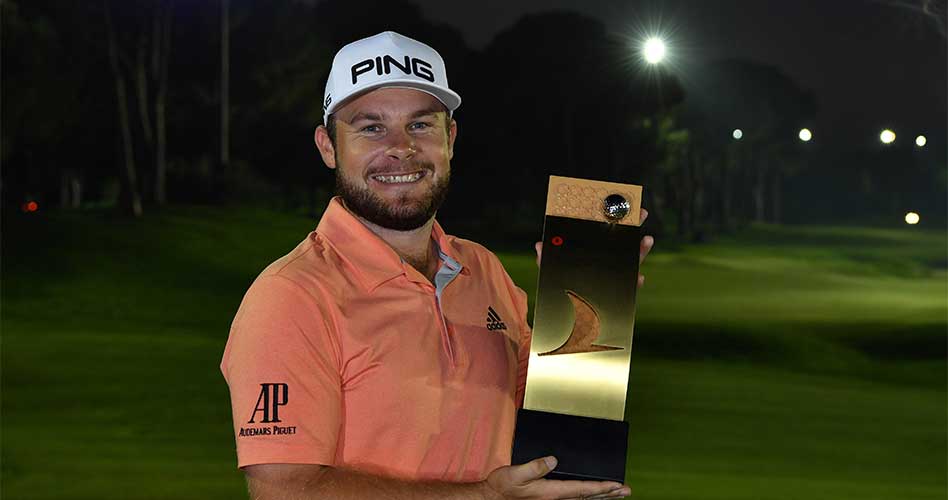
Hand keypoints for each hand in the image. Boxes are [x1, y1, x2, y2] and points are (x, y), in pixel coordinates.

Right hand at [482, 456, 630, 499]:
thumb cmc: (503, 487)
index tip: (617, 485)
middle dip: (608, 493)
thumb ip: (535, 467)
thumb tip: (553, 459)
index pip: (582, 490)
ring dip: (601, 496)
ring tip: (616, 494)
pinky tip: (592, 495)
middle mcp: (555, 499)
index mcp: (550, 492)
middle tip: (626, 491)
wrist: (493, 498)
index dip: (601, 487)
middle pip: (588, 497)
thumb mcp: (516, 474)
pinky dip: (588, 497)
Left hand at [534, 208, 653, 287]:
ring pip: (633, 260)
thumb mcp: (551, 270)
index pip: (603, 230)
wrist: (566, 311)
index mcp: (592, 250)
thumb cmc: (561, 285)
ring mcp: (615, 274)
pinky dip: (636, 281)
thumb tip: (539, 246)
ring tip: (647, 240)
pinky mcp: (618, 290)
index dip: (611, 217)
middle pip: (623, 239)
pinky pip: (631, 286)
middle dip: (633, 225)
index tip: (619, 203)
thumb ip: (545, 258)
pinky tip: (640, 277)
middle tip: (642, 213)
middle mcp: (606, 259)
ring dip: (641, 250)